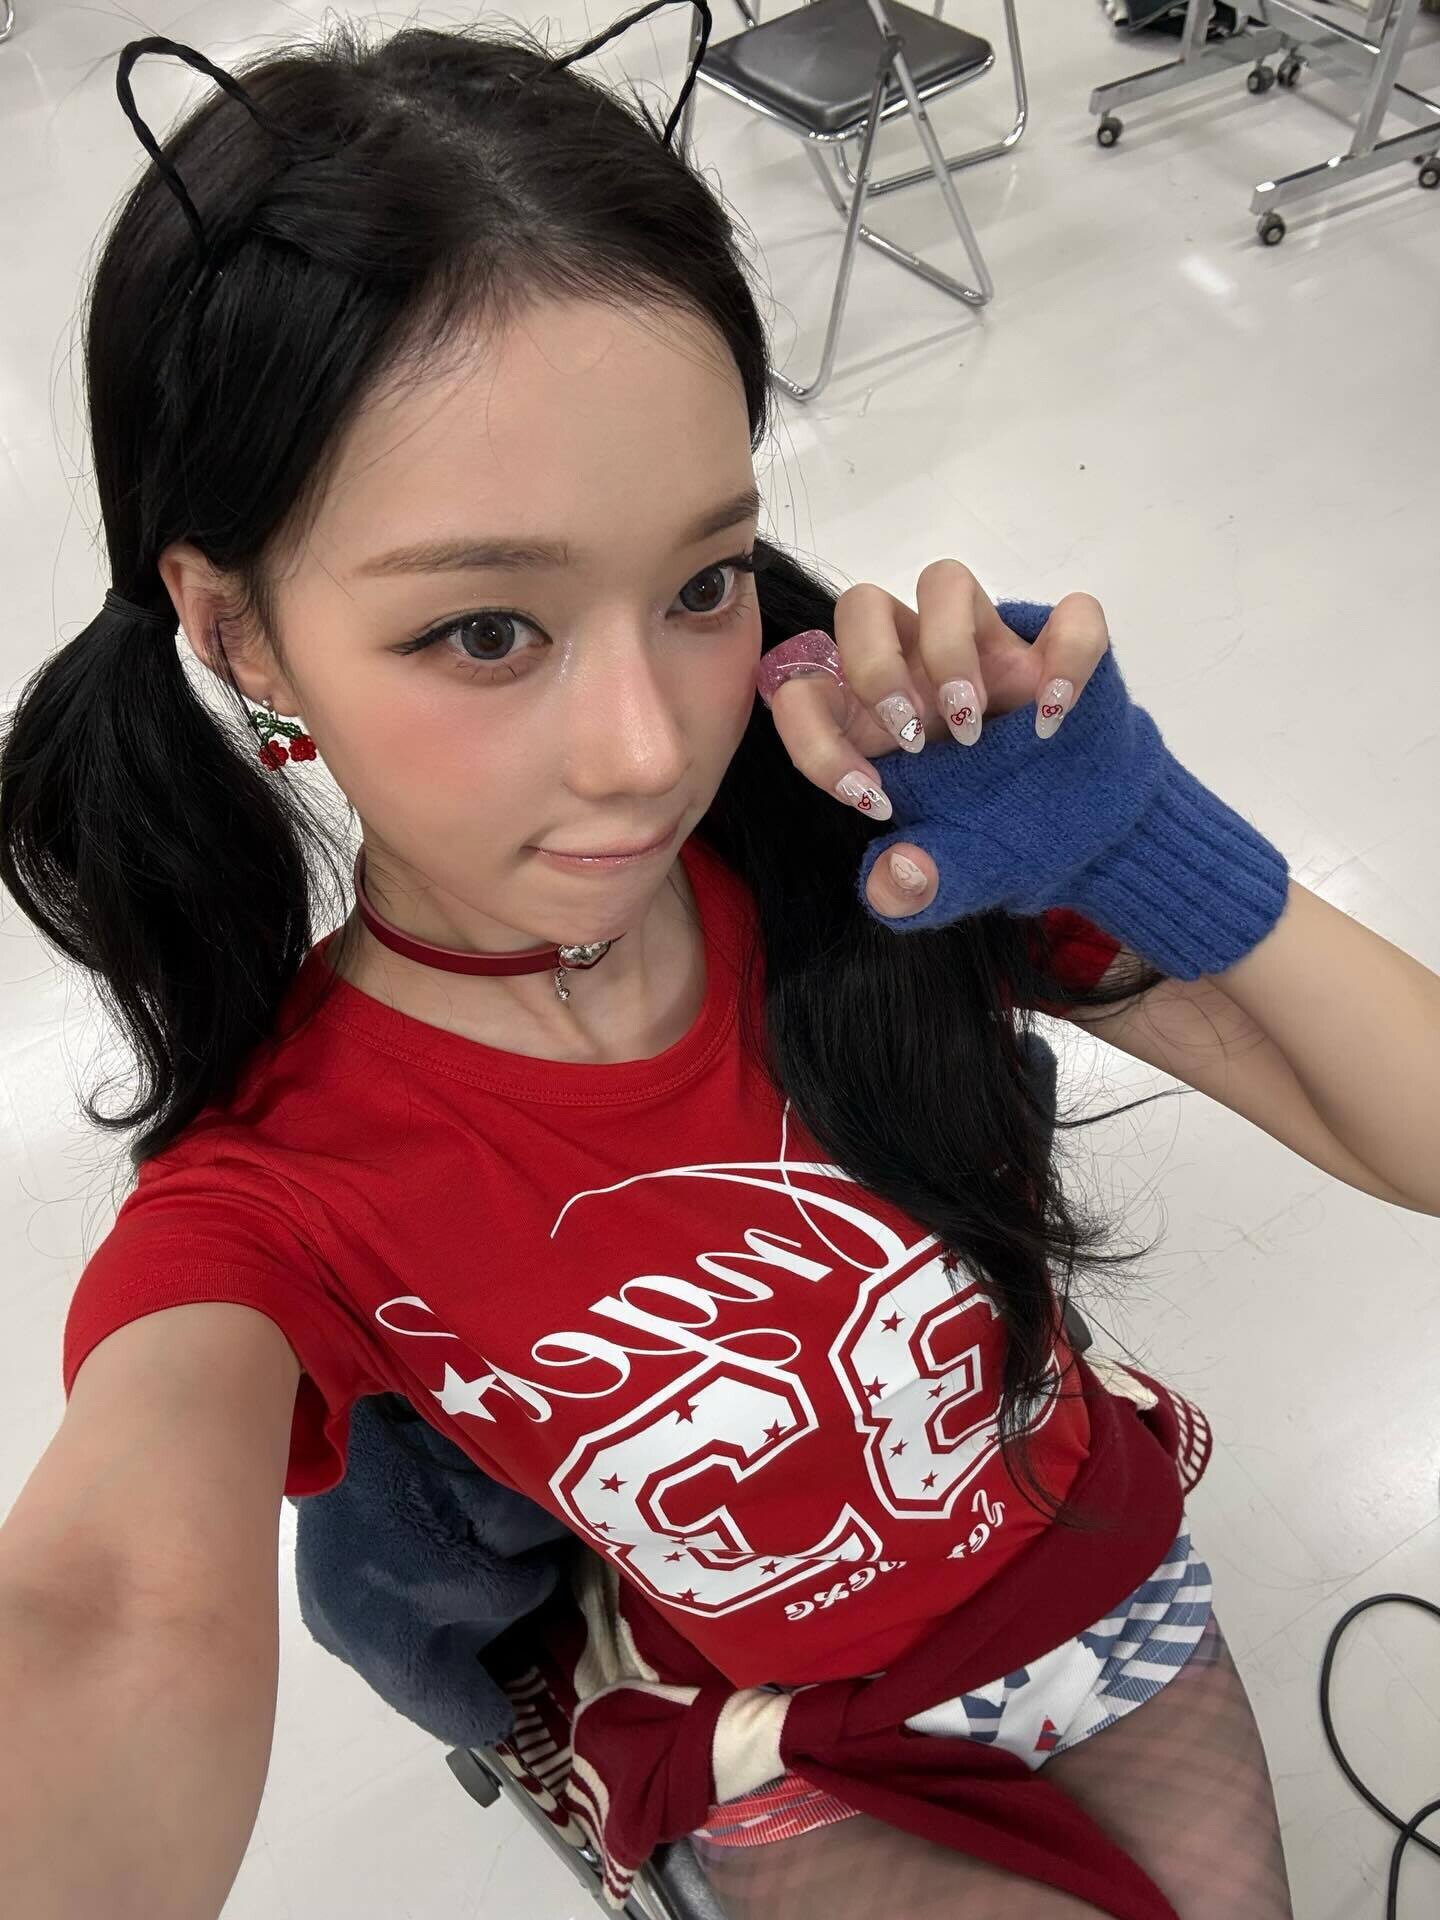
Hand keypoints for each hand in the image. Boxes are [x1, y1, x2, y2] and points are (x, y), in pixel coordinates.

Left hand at [763, 563, 1111, 918]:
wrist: (1082, 839)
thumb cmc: (993, 840)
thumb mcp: (947, 879)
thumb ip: (910, 889)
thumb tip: (896, 877)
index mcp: (871, 719)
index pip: (804, 691)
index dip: (817, 741)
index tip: (876, 799)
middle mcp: (919, 668)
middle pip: (860, 606)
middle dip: (875, 667)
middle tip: (917, 739)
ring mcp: (987, 650)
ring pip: (944, 580)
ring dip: (951, 647)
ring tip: (976, 724)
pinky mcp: (1056, 650)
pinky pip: (1068, 612)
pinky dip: (1066, 653)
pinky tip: (1055, 715)